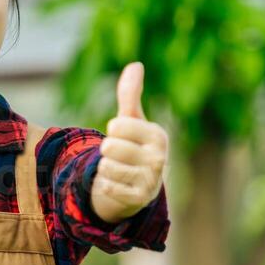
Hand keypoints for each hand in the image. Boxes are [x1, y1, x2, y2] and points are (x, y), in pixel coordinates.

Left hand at [90, 62, 168, 223]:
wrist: (138, 186)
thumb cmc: (134, 147)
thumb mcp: (132, 121)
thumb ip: (130, 94)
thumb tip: (135, 65)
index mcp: (158, 135)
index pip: (117, 126)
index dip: (114, 131)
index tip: (124, 137)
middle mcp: (159, 158)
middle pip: (110, 147)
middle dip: (107, 151)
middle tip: (119, 156)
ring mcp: (151, 180)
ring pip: (107, 167)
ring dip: (106, 169)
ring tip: (118, 170)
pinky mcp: (139, 199)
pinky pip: (108, 187)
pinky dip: (105, 184)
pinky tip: (115, 184)